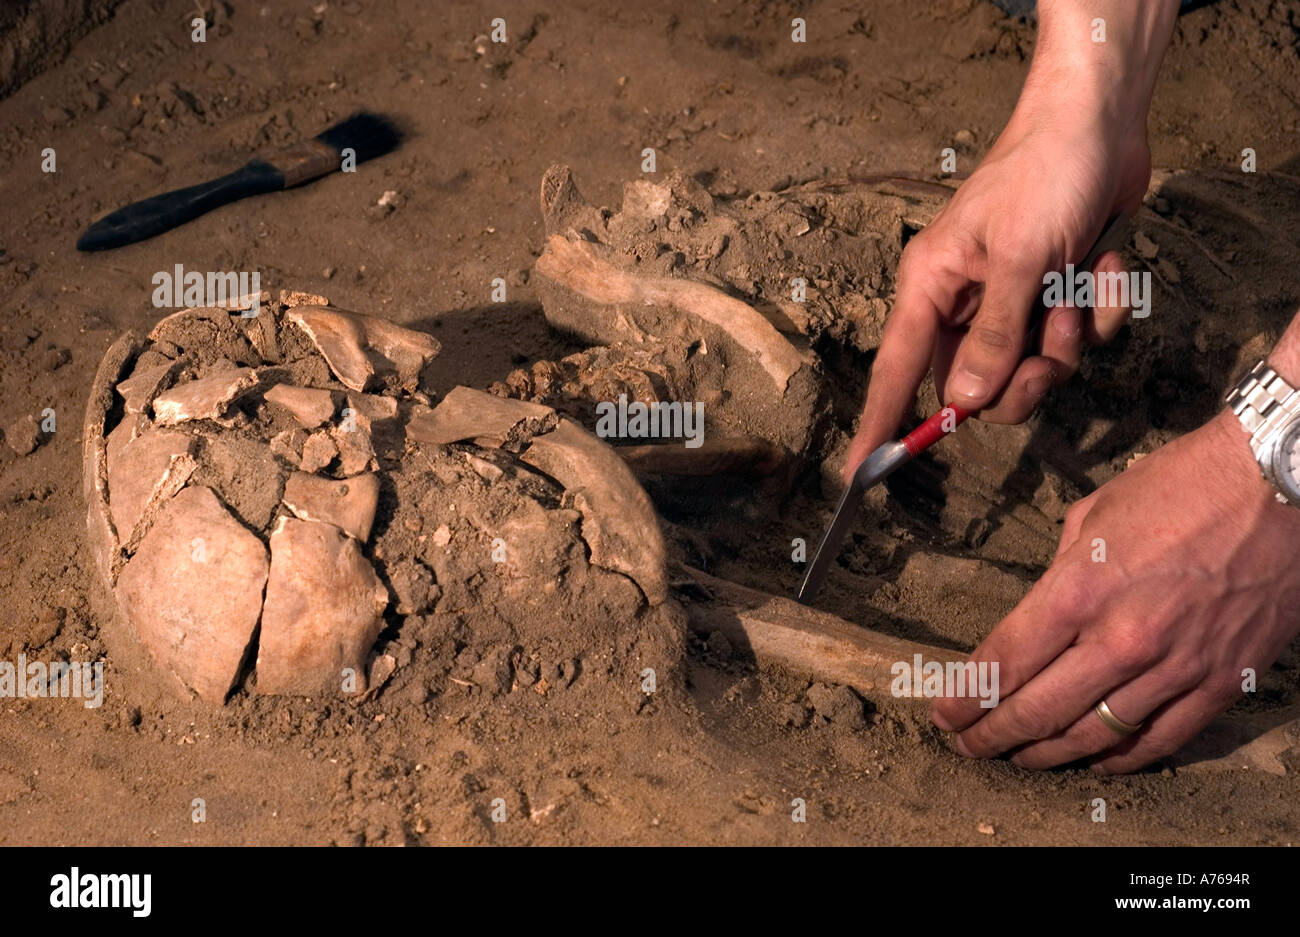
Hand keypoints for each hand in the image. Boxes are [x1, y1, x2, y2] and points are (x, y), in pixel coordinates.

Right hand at [844, 92, 1148, 479]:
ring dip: (1067, 338)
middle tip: (1048, 353)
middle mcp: (964, 301)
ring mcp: (1011, 301)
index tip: (858, 475)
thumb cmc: (1045, 176)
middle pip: (978, 387)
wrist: (1102, 124)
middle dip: (1023, 378)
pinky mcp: (1054, 295)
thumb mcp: (1021, 260)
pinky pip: (1075, 339)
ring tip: (1078, 282)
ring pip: (1033, 369)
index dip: (878, 425)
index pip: (894, 372)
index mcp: (932, 288)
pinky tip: (1100, 261)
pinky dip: (1096, 308)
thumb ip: (993, 338)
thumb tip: (964, 404)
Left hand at [931, 410, 1299, 771]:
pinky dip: (1119, 758)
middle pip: (1036, 710)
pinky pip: (1159, 740)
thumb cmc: (1182, 486)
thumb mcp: (1092, 515)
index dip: (966, 697)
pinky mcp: (1220, 682)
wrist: (1279, 486)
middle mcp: (1121, 638)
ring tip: (1016, 757)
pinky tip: (1091, 759)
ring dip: (1045, 753)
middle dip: (990, 735)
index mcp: (1079, 590)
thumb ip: (1061, 572)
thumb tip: (1044, 610)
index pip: (1004, 662)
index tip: (944, 713)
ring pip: (1093, 735)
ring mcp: (1174, 667)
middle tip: (965, 745)